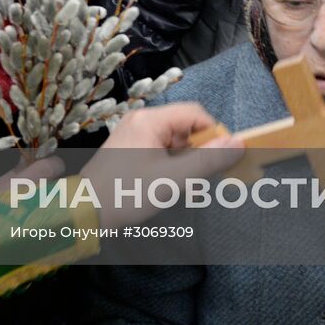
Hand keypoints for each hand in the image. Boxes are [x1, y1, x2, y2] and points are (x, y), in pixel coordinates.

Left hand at [84, 103, 243, 229]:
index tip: (222, 158)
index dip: (214, 133)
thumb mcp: (172, 179)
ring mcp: (133, 135)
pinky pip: (161, 150)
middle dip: (199, 151)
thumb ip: (207, 160)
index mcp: (149, 120)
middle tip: (200, 178)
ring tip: (182, 186)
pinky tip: (168, 185)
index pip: (195, 113)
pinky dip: (171, 165)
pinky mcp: (129, 149)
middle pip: (185, 127)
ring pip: (174, 141)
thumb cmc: (127, 193)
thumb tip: (239, 143)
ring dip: (186, 161)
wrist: (85, 211)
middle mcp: (140, 121)